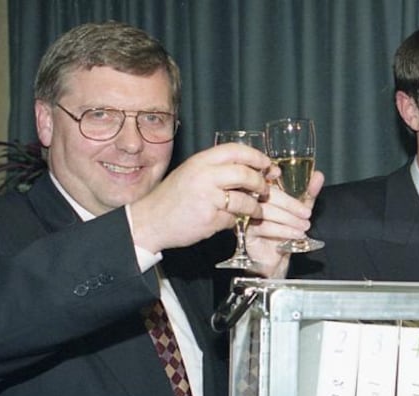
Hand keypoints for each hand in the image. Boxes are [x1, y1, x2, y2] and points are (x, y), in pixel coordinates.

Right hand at [130, 143, 271, 252]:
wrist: (150, 220)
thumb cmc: (173, 197)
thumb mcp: (192, 173)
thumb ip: (218, 170)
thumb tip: (252, 169)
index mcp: (200, 161)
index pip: (236, 151)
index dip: (256, 157)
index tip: (268, 165)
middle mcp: (204, 176)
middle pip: (245, 174)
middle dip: (261, 183)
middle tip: (265, 190)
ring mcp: (207, 198)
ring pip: (244, 200)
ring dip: (255, 207)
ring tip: (255, 211)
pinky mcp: (209, 219)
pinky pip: (233, 219)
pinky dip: (234, 221)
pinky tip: (228, 221)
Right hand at [244, 170, 325, 277]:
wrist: (274, 260)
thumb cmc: (283, 233)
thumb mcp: (298, 212)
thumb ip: (307, 195)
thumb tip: (318, 176)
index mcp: (261, 190)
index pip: (266, 176)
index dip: (277, 175)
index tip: (295, 184)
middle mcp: (251, 199)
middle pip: (268, 194)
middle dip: (291, 204)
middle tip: (307, 214)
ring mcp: (246, 214)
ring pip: (266, 210)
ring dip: (289, 219)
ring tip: (304, 227)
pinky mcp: (245, 231)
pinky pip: (263, 226)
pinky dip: (282, 230)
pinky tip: (295, 234)